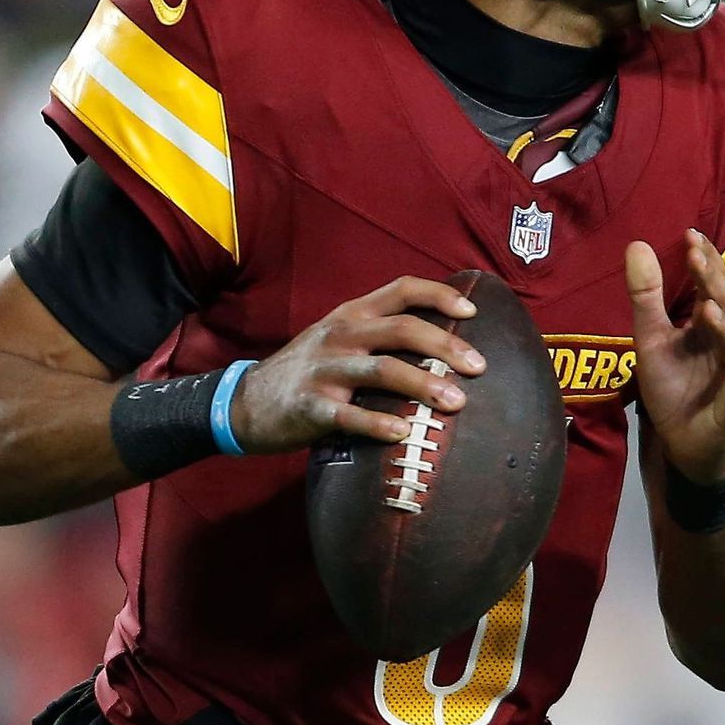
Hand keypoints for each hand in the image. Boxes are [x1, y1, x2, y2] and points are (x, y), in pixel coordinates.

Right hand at [229, 276, 485, 453]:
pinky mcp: (311, 406)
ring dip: (424, 384)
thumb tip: (442, 341)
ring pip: (383, 369)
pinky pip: (349, 414)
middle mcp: (340, 334)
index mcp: (351, 313)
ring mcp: (324, 369)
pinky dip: (378, 423)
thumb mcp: (338, 338)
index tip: (473, 311)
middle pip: (402, 329)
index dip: (440, 295)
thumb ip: (379, 333)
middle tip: (479, 367)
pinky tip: (403, 434)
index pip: (401, 289)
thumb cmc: (308, 371)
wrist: (245, 403)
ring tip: (456, 402)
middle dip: (446, 346)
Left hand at [625, 231, 724, 484]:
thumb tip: (637, 243)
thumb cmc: (673, 388)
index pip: (710, 285)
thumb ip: (646, 296)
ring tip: (710, 308)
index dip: (703, 261)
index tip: (690, 235)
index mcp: (708, 324)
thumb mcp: (651, 339)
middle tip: (698, 257)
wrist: (685, 444)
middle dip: (712, 283)